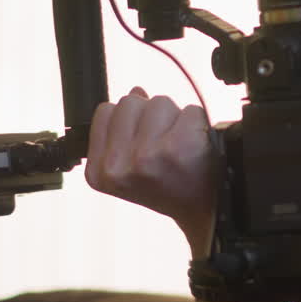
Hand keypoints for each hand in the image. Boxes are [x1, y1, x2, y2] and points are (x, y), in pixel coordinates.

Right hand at [85, 86, 219, 254]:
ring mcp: (146, 156)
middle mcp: (117, 167)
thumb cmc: (168, 185)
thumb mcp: (130, 165)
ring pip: (159, 102)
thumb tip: (136, 91)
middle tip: (164, 147)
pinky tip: (196, 146)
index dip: (129, 120)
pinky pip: (189, 110)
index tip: (142, 143)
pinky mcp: (177, 147)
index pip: (104, 112)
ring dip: (174, 118)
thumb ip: (123, 128)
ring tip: (180, 146)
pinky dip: (197, 122)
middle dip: (150, 116)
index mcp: (98, 172)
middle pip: (130, 102)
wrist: (202, 210)